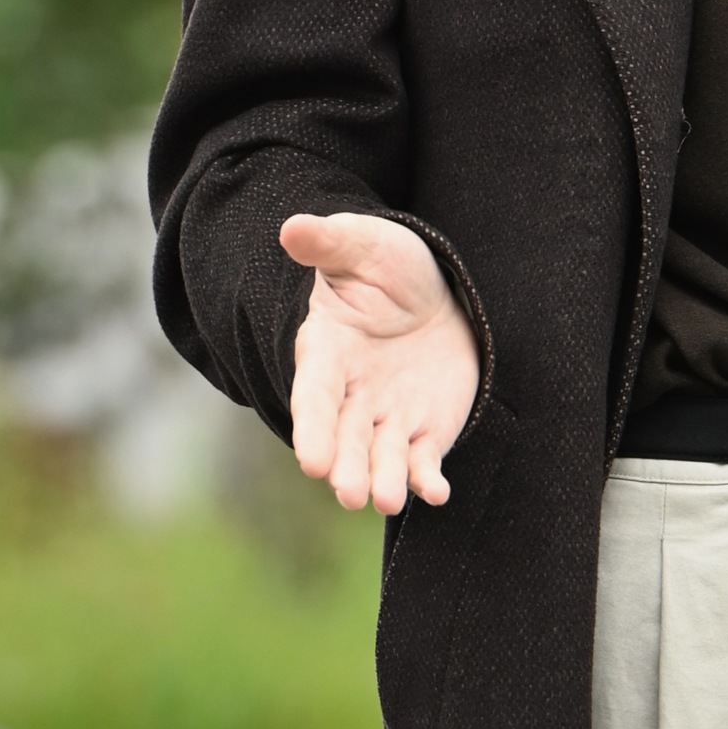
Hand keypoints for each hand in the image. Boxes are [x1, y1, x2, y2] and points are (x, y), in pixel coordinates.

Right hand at [282, 211, 480, 514]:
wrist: (433, 291)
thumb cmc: (386, 265)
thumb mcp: (361, 245)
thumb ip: (329, 243)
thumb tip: (291, 228)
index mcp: (328, 355)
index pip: (316, 397)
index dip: (313, 429)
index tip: (311, 461)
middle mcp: (353, 396)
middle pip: (346, 438)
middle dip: (347, 467)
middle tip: (349, 494)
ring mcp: (388, 417)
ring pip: (381, 457)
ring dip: (384, 481)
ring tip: (388, 501)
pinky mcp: (425, 430)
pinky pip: (424, 460)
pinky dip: (428, 479)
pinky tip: (436, 493)